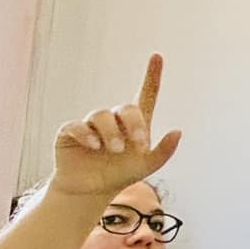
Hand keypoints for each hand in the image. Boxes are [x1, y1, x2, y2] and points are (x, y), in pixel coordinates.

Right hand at [51, 55, 181, 198]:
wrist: (90, 192)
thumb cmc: (119, 175)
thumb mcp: (146, 167)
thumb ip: (164, 152)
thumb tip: (178, 131)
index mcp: (134, 125)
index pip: (146, 95)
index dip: (152, 75)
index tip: (157, 56)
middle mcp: (114, 120)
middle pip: (126, 109)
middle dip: (134, 124)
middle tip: (138, 144)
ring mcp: (91, 125)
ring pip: (101, 115)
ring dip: (111, 132)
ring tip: (114, 150)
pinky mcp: (70, 132)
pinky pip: (77, 126)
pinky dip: (86, 134)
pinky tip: (93, 145)